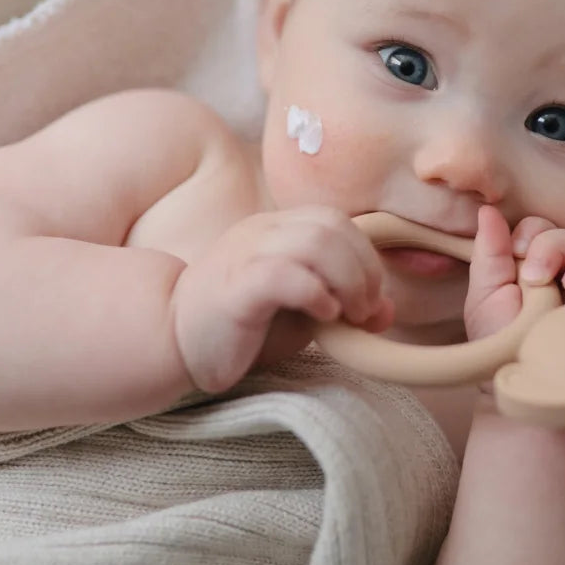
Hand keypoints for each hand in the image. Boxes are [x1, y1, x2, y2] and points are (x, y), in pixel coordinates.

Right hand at [169, 206, 394, 394]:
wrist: (177, 343)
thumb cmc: (242, 327)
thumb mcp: (302, 314)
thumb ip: (342, 303)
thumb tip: (388, 310)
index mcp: (275, 228)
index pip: (335, 220)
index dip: (366, 256)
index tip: (372, 299)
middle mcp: (260, 231)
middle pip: (331, 226)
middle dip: (363, 269)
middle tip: (364, 310)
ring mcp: (245, 255)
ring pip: (314, 243)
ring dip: (347, 280)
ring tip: (348, 314)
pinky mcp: (235, 288)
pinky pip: (285, 274)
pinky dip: (316, 293)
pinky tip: (323, 316)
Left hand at [464, 206, 564, 343]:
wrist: (524, 397)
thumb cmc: (503, 348)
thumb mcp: (487, 299)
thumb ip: (490, 255)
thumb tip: (488, 211)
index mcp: (548, 264)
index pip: (551, 229)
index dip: (536, 233)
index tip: (519, 251)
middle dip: (558, 245)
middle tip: (537, 276)